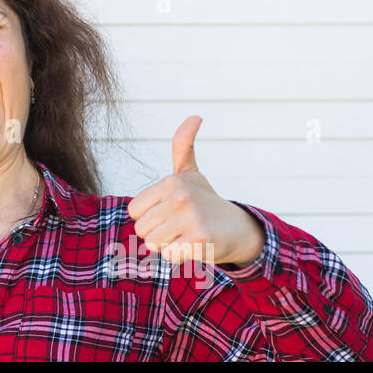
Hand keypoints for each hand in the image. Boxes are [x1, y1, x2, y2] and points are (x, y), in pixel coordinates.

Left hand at [126, 115, 264, 267]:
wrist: (238, 228)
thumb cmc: (205, 200)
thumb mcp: (190, 172)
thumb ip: (183, 145)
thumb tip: (195, 116)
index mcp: (171, 182)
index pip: (134, 212)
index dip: (148, 217)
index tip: (167, 212)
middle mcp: (180, 196)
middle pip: (142, 230)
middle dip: (157, 233)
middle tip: (179, 226)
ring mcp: (190, 218)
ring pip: (153, 244)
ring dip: (167, 245)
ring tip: (185, 235)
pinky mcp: (200, 239)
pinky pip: (169, 256)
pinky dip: (179, 256)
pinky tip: (193, 246)